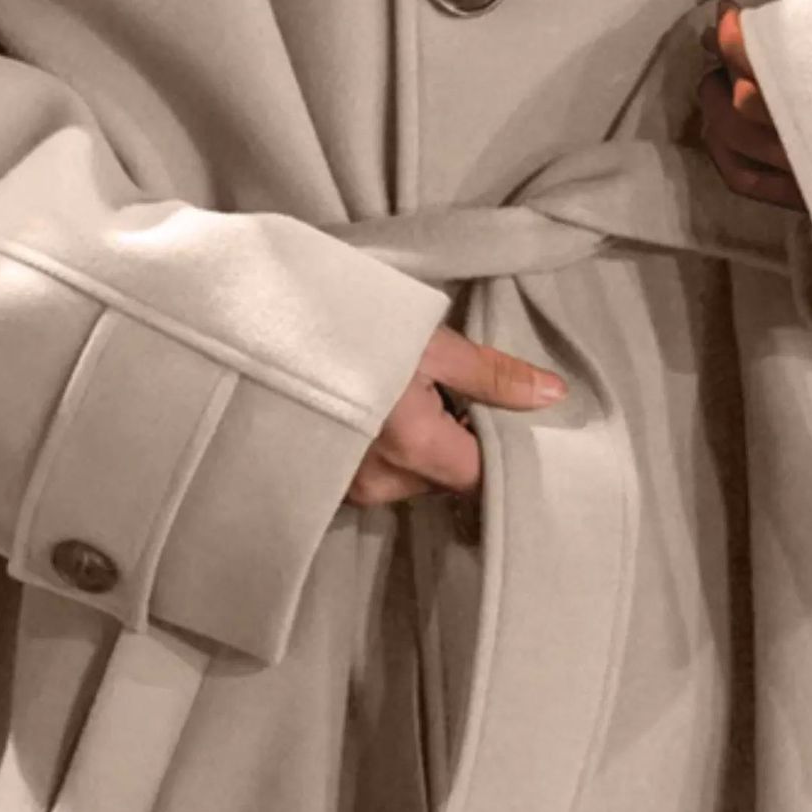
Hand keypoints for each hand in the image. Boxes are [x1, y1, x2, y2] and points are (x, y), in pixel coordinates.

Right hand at [344, 323, 566, 507]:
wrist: (258, 322)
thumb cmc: (346, 324)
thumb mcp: (426, 338)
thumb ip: (491, 374)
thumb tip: (552, 396)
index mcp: (414, 449)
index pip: (483, 479)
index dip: (500, 450)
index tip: (500, 416)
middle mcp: (381, 483)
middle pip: (446, 480)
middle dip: (455, 442)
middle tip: (446, 391)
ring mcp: (348, 489)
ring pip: (411, 479)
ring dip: (419, 446)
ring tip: (403, 395)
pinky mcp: (325, 484)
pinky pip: (377, 476)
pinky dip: (386, 449)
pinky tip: (376, 412)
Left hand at [690, 0, 808, 213]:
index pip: (772, 62)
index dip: (738, 35)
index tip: (730, 12)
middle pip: (746, 102)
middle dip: (725, 68)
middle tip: (726, 46)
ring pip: (738, 140)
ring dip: (715, 106)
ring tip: (722, 81)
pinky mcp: (805, 194)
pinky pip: (743, 179)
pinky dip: (719, 150)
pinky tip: (718, 126)